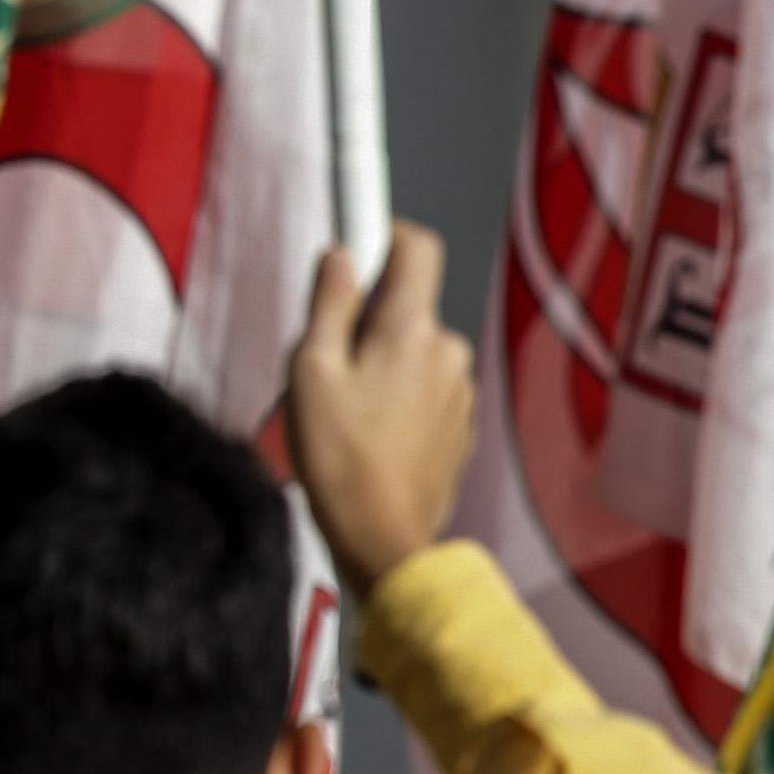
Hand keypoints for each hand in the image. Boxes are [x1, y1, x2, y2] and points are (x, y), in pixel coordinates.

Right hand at [288, 221, 478, 599]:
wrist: (384, 538)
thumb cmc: (340, 457)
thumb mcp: (311, 374)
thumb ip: (330, 307)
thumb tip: (342, 258)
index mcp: (412, 328)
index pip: (419, 247)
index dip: (388, 235)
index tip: (357, 249)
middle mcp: (448, 349)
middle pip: (411, 308)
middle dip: (371, 321)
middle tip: (328, 362)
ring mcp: (461, 391)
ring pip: (418, 352)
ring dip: (385, 365)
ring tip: (347, 410)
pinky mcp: (462, 427)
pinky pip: (428, 392)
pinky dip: (400, 400)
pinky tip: (372, 436)